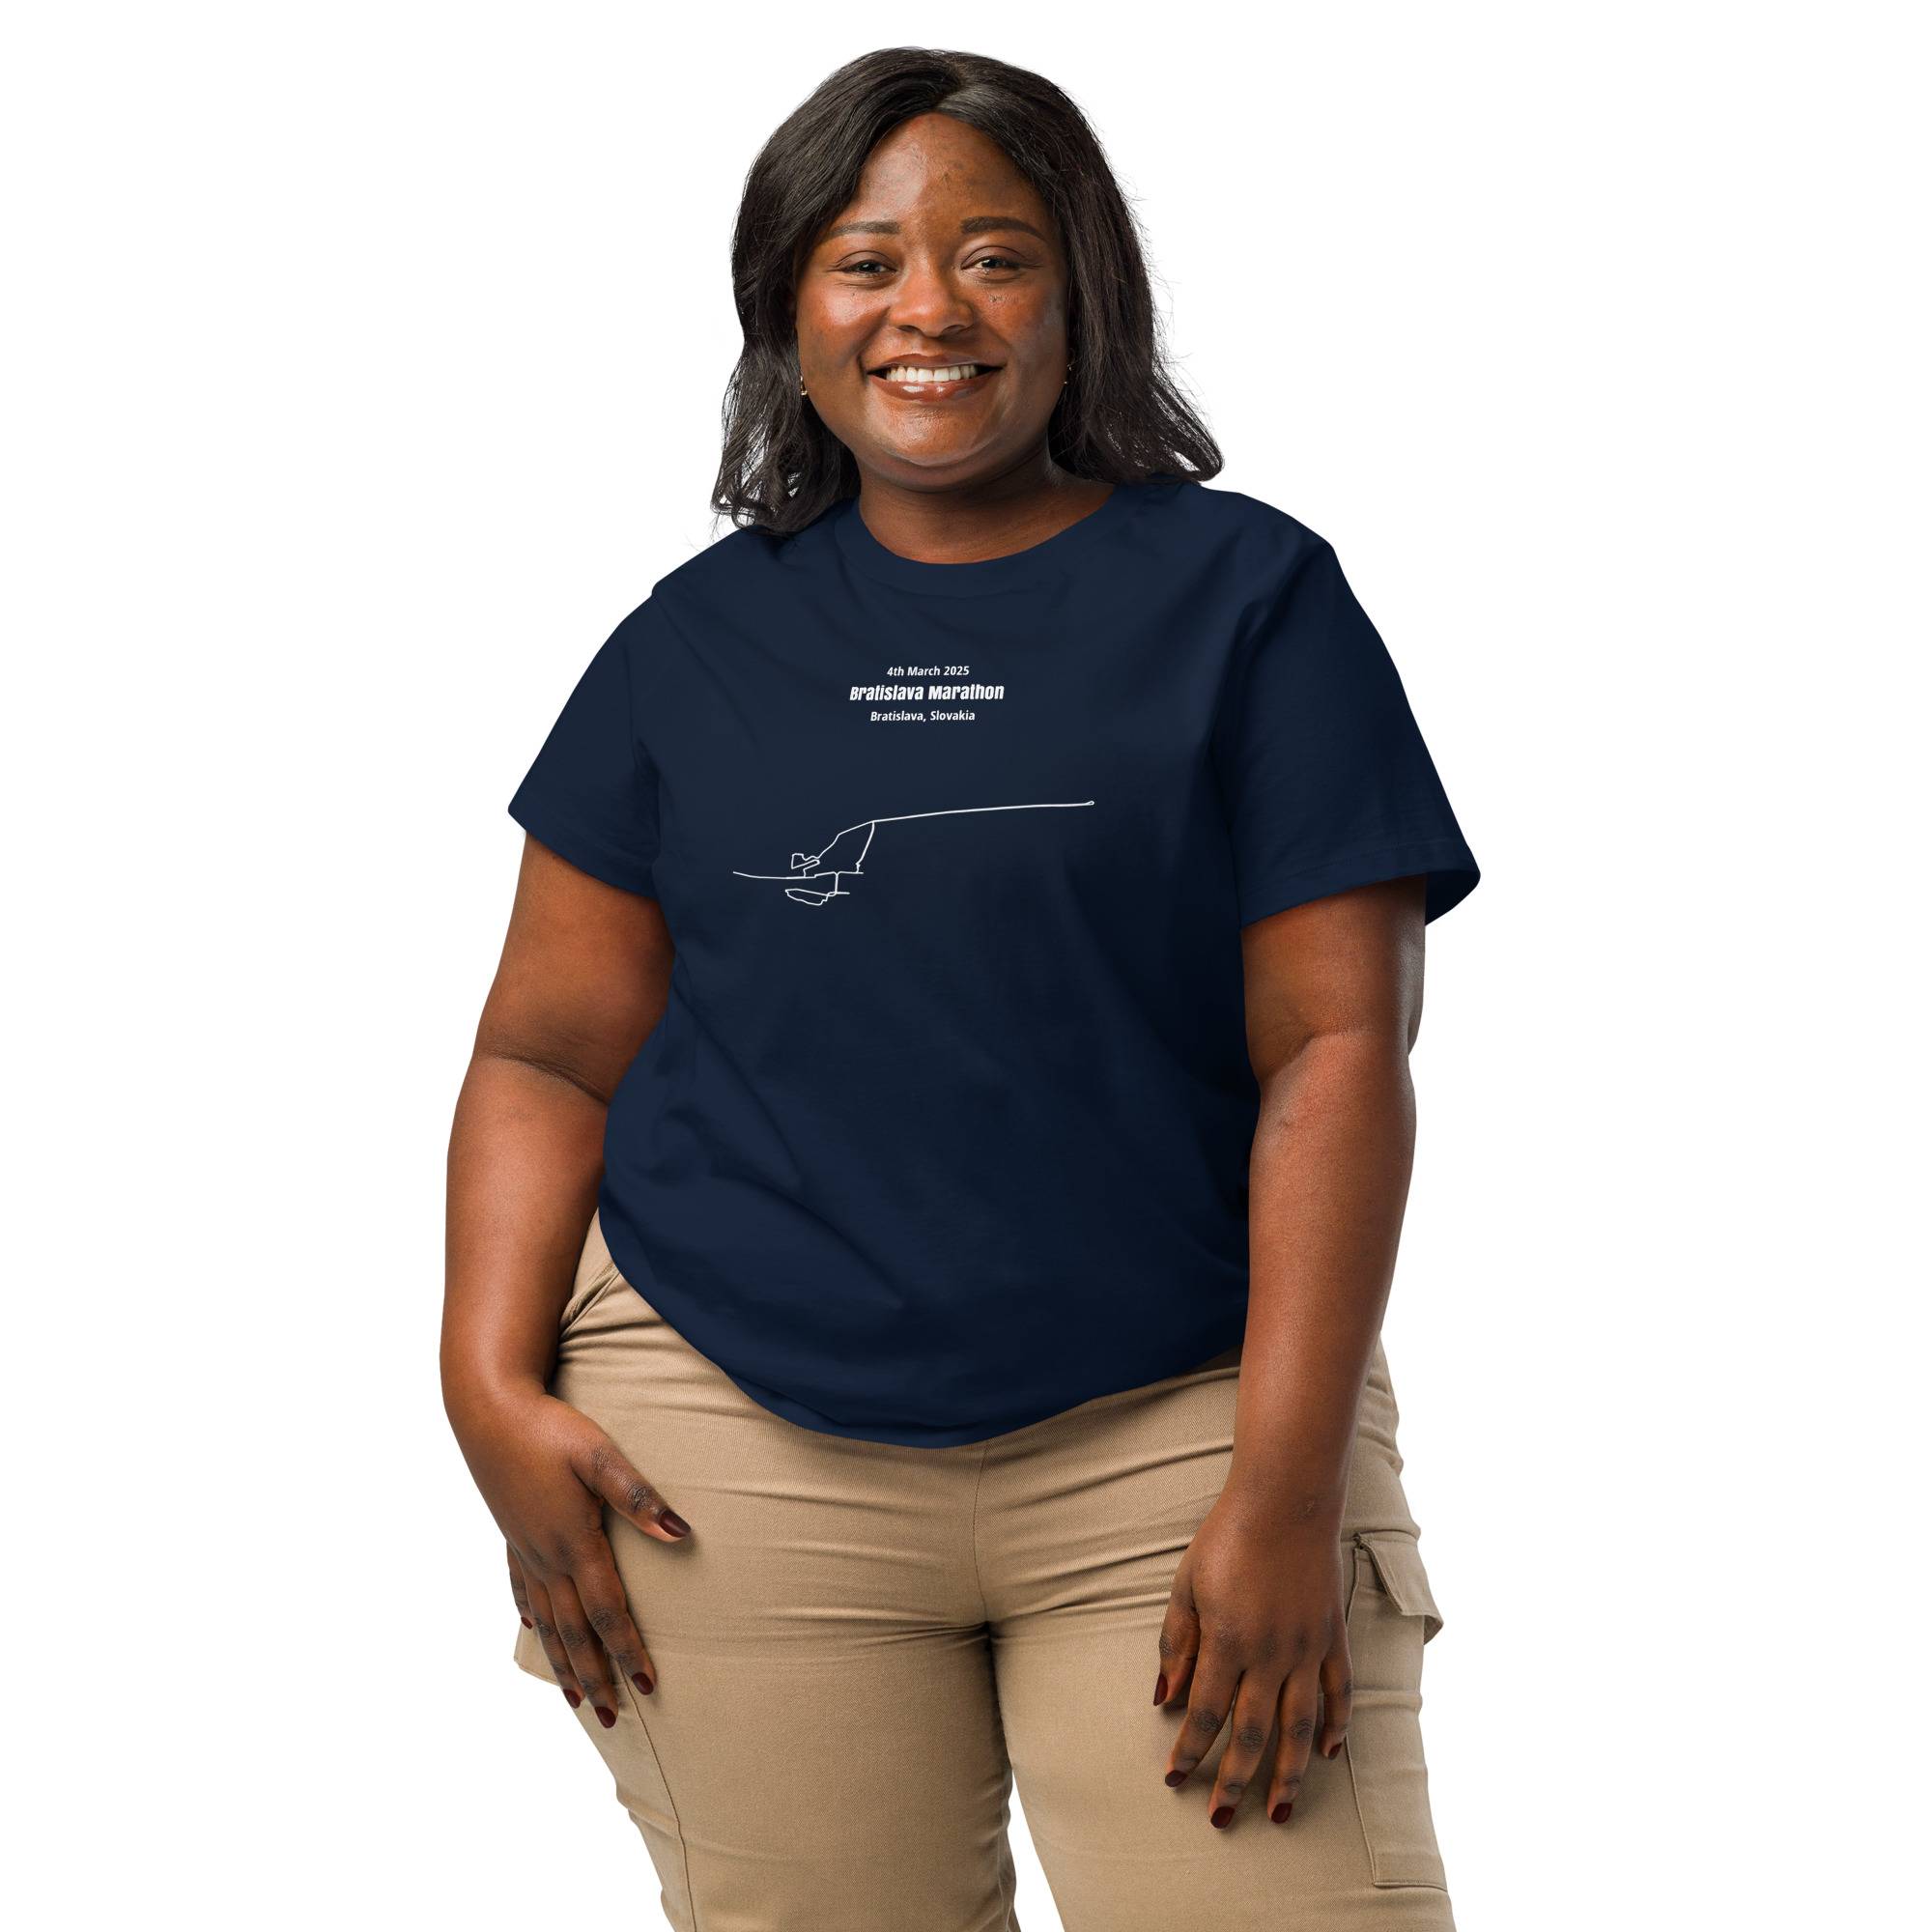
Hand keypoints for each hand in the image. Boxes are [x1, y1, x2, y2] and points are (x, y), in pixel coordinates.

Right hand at [451, 1382, 691, 1724]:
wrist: (488, 1411)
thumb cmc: (549, 1429)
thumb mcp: (601, 1456)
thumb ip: (639, 1498)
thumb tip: (681, 1535)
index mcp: (573, 1544)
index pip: (607, 1612)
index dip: (628, 1651)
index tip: (647, 1686)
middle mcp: (546, 1557)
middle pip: (575, 1632)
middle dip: (595, 1677)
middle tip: (612, 1719)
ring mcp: (524, 1549)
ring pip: (546, 1621)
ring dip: (563, 1662)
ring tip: (575, 1700)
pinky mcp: (511, 1534)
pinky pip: (522, 1589)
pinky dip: (531, 1618)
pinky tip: (532, 1630)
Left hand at [1153, 1491, 1350, 1827]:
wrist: (1286, 1500)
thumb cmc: (1227, 1538)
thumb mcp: (1186, 1585)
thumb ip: (1177, 1643)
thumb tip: (1165, 1697)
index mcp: (1228, 1640)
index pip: (1206, 1713)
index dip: (1189, 1751)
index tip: (1175, 1778)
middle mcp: (1271, 1653)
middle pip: (1252, 1734)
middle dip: (1234, 1781)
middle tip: (1221, 1818)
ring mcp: (1307, 1648)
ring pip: (1300, 1728)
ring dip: (1289, 1775)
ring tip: (1281, 1811)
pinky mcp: (1333, 1636)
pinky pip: (1340, 1693)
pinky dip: (1336, 1727)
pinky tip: (1327, 1754)